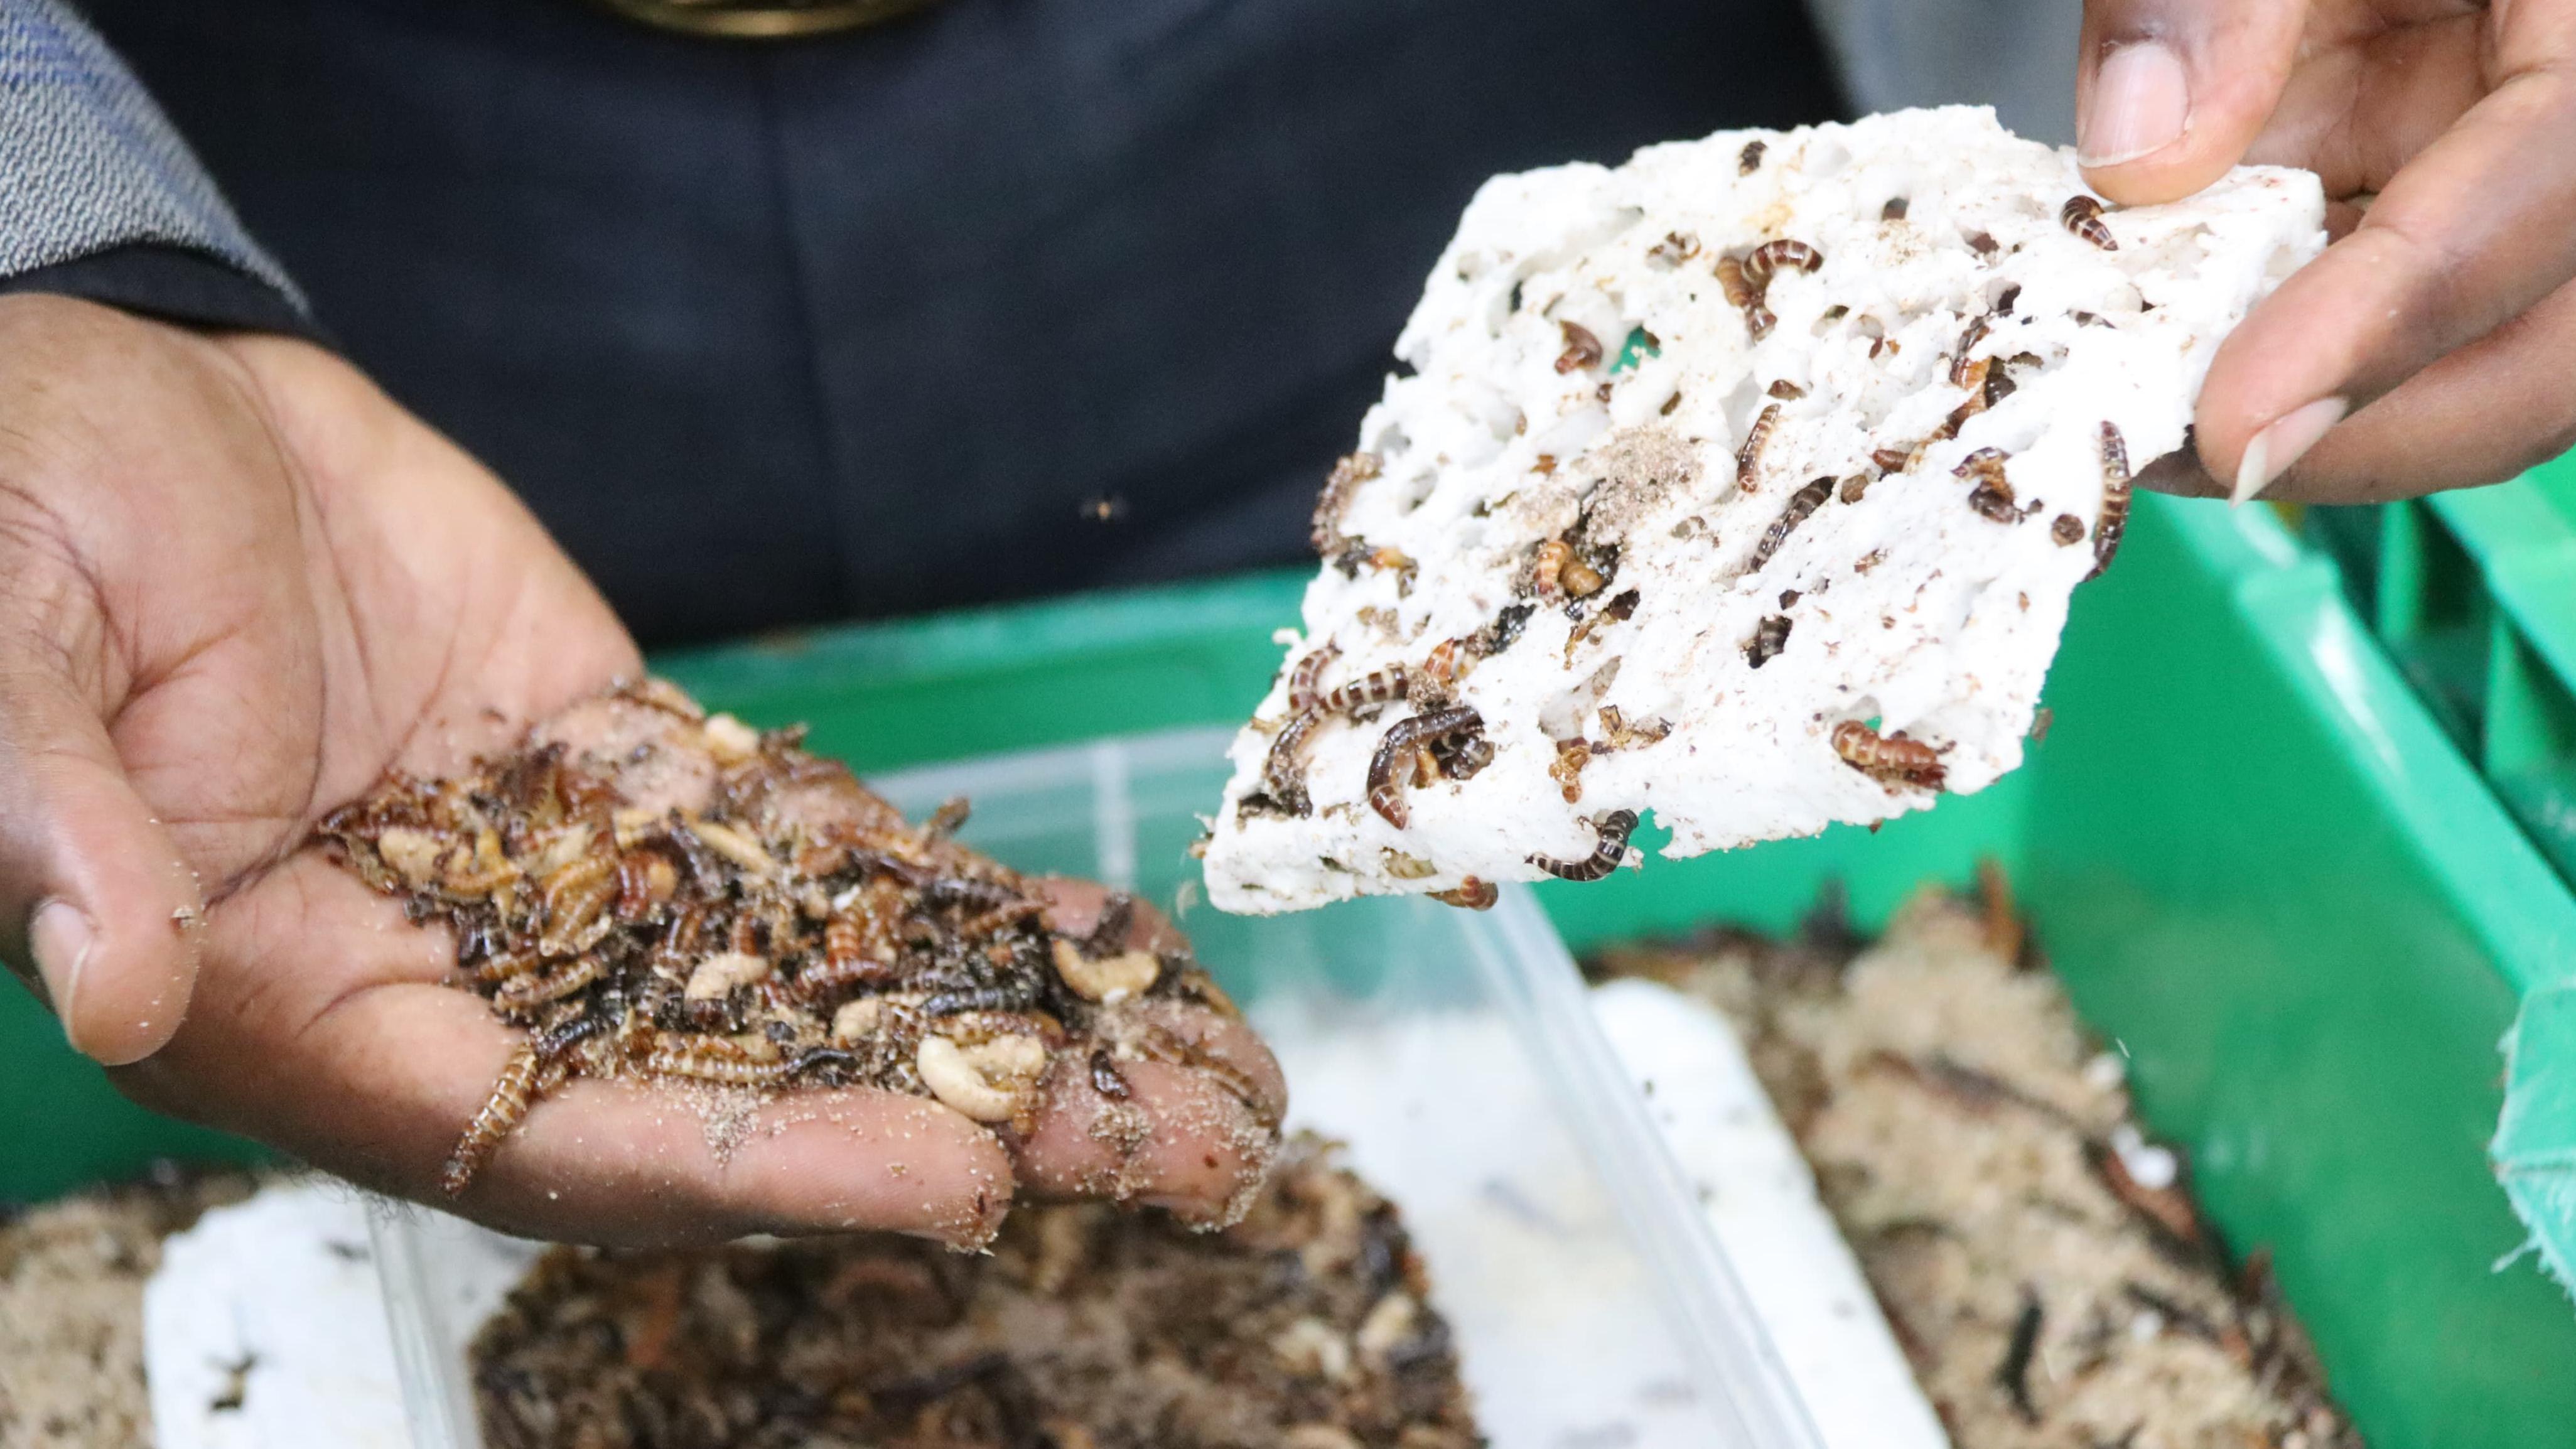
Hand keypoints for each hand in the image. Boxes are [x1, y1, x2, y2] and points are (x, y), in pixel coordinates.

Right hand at [0, 295, 1279, 1245]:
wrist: (124, 416)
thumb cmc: (20, 526)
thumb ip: (53, 816)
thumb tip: (109, 979)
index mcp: (310, 1006)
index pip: (558, 1134)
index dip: (755, 1165)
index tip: (960, 1184)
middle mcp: (467, 980)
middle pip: (738, 1096)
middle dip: (964, 1132)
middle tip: (1180, 1161)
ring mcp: (572, 884)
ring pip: (811, 989)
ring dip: (1010, 1040)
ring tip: (1208, 1082)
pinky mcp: (636, 776)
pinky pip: (811, 856)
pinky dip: (955, 901)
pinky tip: (1103, 944)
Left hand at [2077, 0, 2575, 501]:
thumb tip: (2139, 154)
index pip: (2560, 183)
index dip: (2395, 319)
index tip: (2235, 419)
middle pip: (2563, 336)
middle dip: (2371, 425)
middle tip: (2170, 457)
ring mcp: (2542, 150)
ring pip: (2493, 347)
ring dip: (2325, 409)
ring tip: (2147, 423)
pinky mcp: (2465, 171)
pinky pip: (2409, 297)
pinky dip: (2288, 341)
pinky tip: (2167, 353)